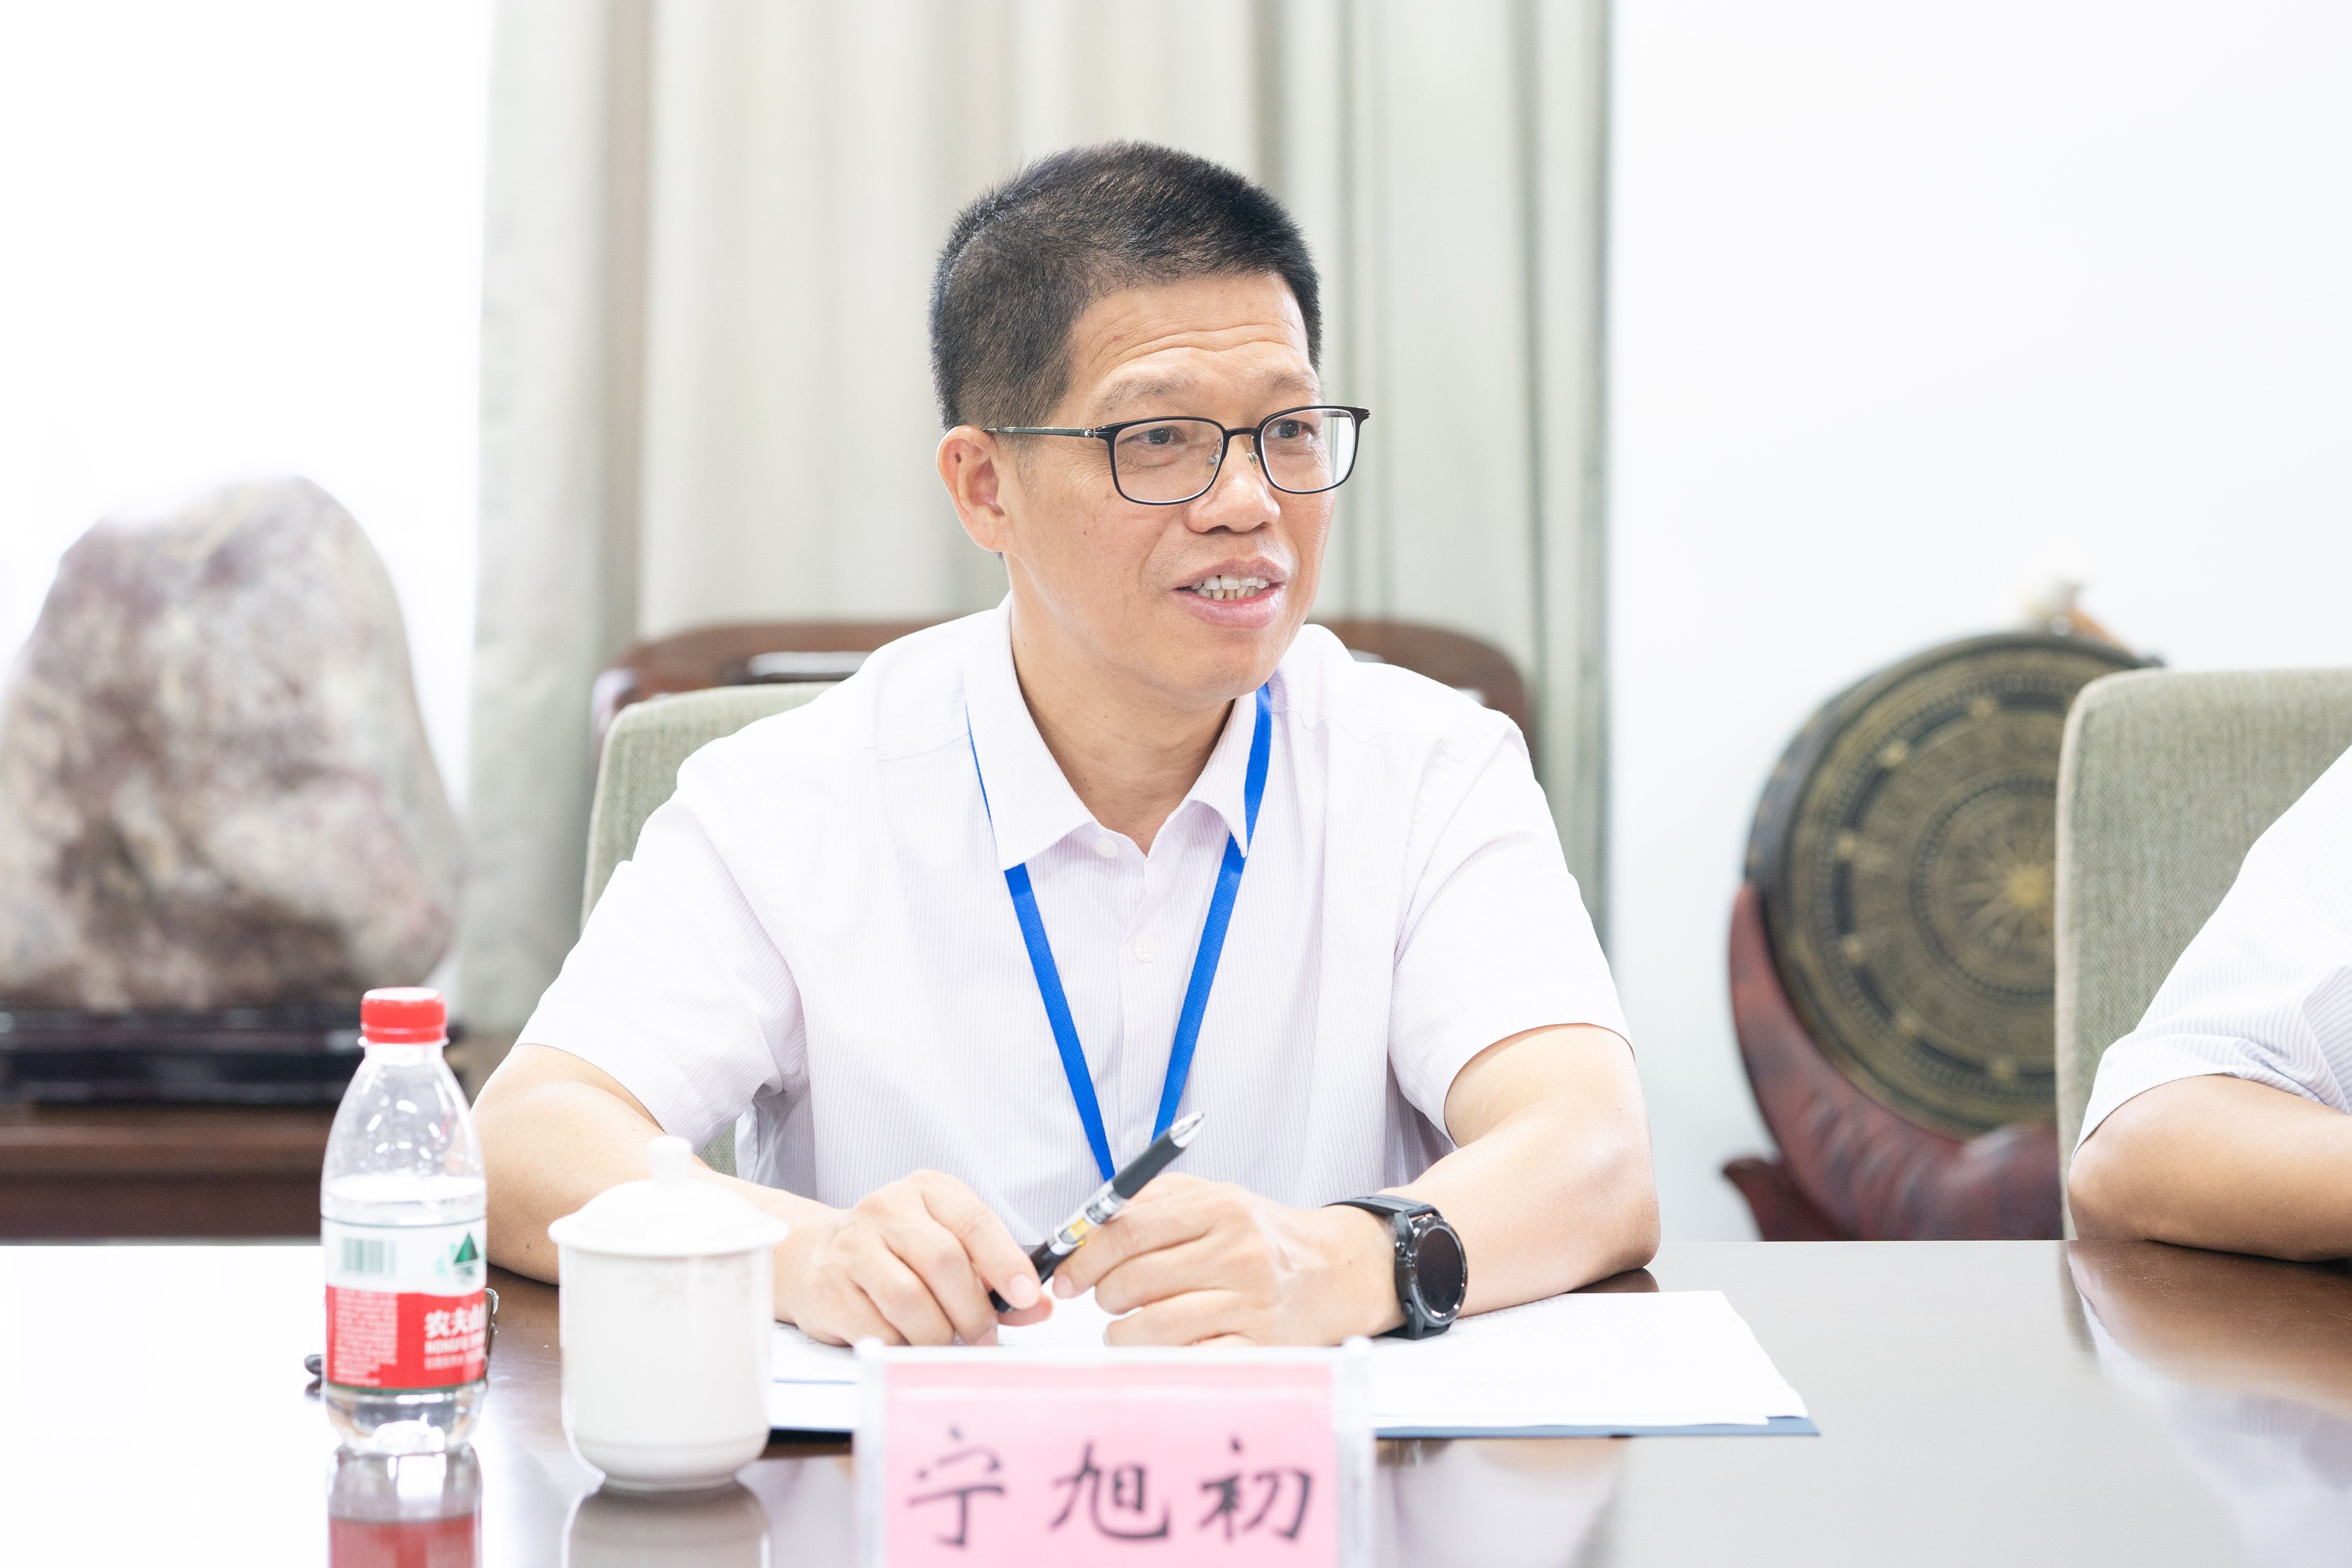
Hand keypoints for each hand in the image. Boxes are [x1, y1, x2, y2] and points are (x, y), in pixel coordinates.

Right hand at [774, 1169, 1049, 1345]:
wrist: (814, 1254)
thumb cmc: (896, 1252)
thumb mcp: (948, 1246)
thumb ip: (995, 1278)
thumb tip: (1039, 1306)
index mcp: (927, 1190)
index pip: (974, 1222)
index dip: (1006, 1262)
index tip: (1028, 1296)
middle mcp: (887, 1209)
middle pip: (943, 1263)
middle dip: (973, 1310)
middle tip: (985, 1337)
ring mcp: (852, 1246)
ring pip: (909, 1299)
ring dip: (938, 1334)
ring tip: (946, 1343)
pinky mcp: (828, 1287)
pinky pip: (878, 1329)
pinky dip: (902, 1345)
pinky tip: (906, 1340)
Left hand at [1045, 1174, 1403, 1345]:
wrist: (1332, 1269)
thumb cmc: (1258, 1235)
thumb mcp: (1212, 1197)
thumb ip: (1148, 1203)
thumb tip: (1079, 1229)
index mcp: (1221, 1207)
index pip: (1127, 1232)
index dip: (1084, 1258)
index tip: (1067, 1276)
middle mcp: (1238, 1253)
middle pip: (1134, 1281)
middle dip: (1102, 1295)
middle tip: (1103, 1299)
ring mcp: (1251, 1303)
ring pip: (1153, 1327)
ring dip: (1122, 1332)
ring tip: (1125, 1326)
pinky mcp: (1260, 1347)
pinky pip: (1189, 1361)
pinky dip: (1160, 1358)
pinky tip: (1159, 1348)